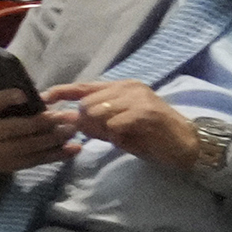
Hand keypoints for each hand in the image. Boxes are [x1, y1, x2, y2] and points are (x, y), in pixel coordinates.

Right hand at [0, 88, 69, 174]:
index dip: (6, 98)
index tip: (25, 95)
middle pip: (15, 128)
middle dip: (43, 122)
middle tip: (67, 114)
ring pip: (29, 146)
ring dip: (54, 138)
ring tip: (73, 129)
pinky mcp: (11, 165)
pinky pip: (37, 160)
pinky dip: (57, 155)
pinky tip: (74, 149)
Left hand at [44, 78, 210, 169]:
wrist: (188, 145)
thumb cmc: (152, 137)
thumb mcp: (119, 127)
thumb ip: (96, 120)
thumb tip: (68, 119)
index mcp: (121, 87)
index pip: (83, 86)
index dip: (60, 92)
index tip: (43, 99)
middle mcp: (128, 87)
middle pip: (87, 103)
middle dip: (88, 124)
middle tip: (104, 136)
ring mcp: (138, 97)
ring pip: (97, 113)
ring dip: (102, 130)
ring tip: (118, 137)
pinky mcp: (145, 112)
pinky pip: (113, 124)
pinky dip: (115, 135)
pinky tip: (127, 138)